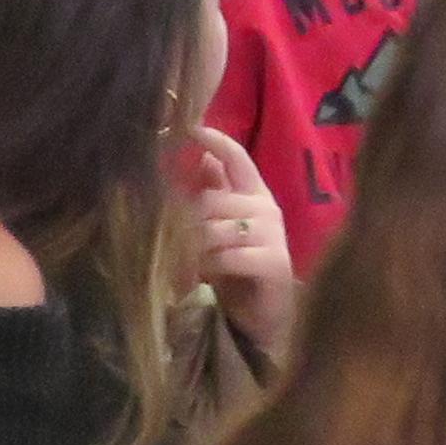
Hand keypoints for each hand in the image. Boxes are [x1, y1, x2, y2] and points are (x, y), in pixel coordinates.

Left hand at [181, 130, 297, 357]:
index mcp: (255, 195)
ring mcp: (273, 236)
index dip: (216, 141)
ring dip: (194, 248)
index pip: (238, 158)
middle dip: (187, 221)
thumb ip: (210, 196)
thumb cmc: (236, 270)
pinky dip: (208, 267)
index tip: (191, 128)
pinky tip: (204, 277)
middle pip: (214, 199)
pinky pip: (227, 256)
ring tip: (185, 264)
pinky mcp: (273, 263)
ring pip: (216, 228)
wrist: (264, 316)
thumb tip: (194, 160)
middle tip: (172, 241)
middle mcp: (267, 210)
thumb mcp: (218, 229)